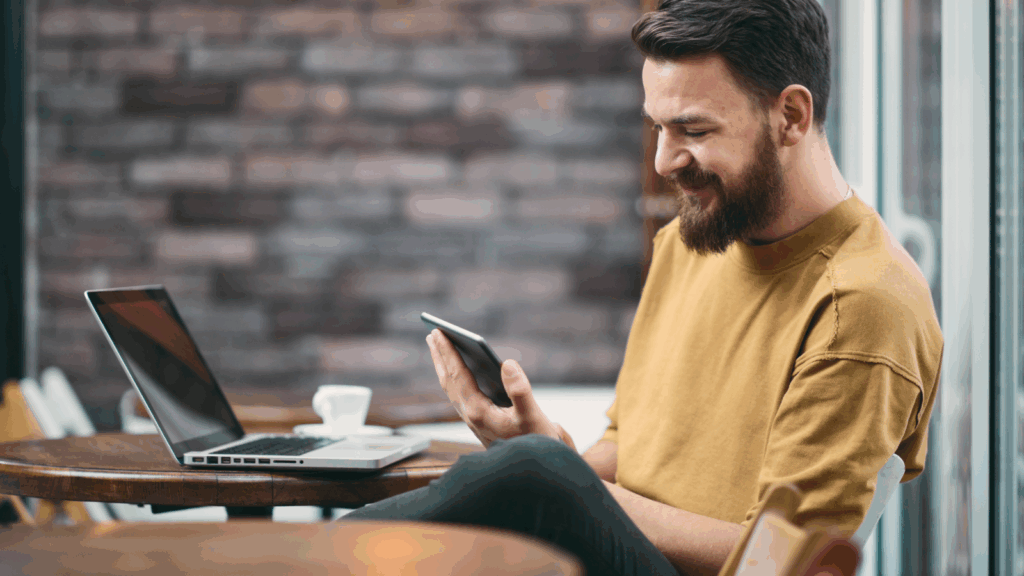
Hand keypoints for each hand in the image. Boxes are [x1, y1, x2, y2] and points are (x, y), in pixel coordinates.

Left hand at [426, 329, 575, 449]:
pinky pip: (459, 394)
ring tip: (439, 348)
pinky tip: (457, 370)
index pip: (458, 376)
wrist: (535, 469)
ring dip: (444, 366)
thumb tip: (507, 363)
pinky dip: (454, 377)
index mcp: (478, 412)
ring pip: (451, 388)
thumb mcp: (533, 416)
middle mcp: (470, 416)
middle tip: (433, 334)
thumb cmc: (536, 442)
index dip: (448, 353)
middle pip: (448, 380)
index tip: (438, 333)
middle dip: (440, 356)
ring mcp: (472, 420)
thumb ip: (520, 390)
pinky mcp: (479, 421)